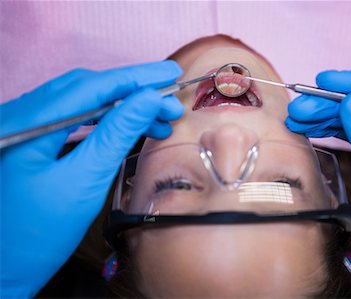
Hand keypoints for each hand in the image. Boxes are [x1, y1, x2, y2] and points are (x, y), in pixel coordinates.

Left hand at [0, 61, 182, 296]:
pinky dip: (105, 119)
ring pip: (82, 102)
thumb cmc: (36, 235)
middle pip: (86, 89)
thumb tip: (149, 99)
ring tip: (158, 117)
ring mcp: (25, 128)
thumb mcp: (83, 182)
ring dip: (122, 106)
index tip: (170, 73)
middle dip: (133, 90)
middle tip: (170, 99)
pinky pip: (74, 118)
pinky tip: (128, 124)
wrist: (1, 270)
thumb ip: (116, 134)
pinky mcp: (32, 141)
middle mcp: (20, 117)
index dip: (135, 78)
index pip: (91, 87)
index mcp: (27, 124)